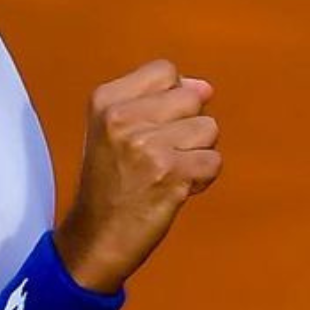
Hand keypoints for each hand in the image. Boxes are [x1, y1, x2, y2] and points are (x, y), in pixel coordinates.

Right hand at [53, 58, 221, 292]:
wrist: (96, 238)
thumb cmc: (110, 184)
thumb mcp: (114, 130)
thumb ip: (158, 101)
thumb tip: (205, 87)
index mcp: (106, 100)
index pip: (165, 71)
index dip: (171, 99)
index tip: (152, 127)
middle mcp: (123, 117)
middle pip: (192, 97)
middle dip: (187, 127)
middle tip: (159, 155)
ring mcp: (147, 145)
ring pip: (209, 128)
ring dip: (197, 154)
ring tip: (168, 172)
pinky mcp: (170, 173)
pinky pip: (214, 161)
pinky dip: (202, 179)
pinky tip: (176, 189)